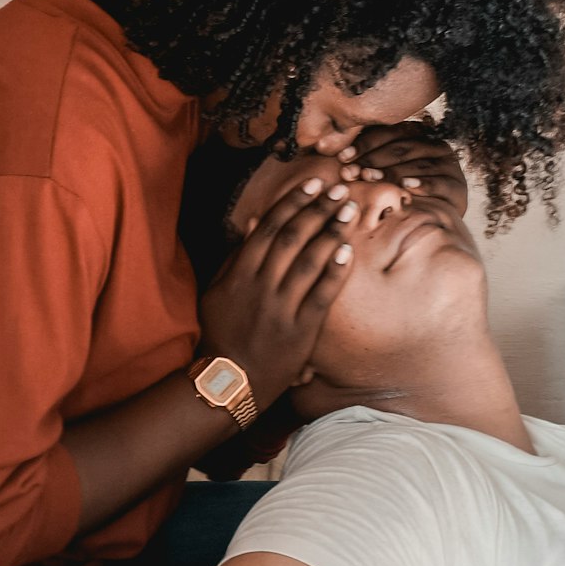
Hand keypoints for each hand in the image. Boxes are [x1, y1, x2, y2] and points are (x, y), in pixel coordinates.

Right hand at [198, 175, 357, 410]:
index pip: (269, 228)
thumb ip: (234, 259)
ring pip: (308, 261)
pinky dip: (334, 271)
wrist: (229, 381)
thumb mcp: (216, 293)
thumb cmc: (221, 335)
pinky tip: (348, 251)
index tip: (313, 184)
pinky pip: (321, 295)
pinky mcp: (300, 330)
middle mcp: (259, 286)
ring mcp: (280, 308)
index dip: (293, 202)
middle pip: (292, 237)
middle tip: (338, 190)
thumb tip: (255, 225)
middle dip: (317, 209)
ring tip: (348, 211)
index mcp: (239, 274)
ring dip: (330, 232)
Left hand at [338, 122, 467, 216]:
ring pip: (417, 163)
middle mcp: (435, 146)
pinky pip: (439, 182)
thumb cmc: (396, 198)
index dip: (363, 144)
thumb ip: (359, 158)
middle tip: (349, 172)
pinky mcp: (457, 187)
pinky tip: (405, 188)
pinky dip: (422, 184)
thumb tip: (321, 145)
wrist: (431, 226)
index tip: (341, 158)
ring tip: (369, 178)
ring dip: (391, 171)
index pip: (388, 133)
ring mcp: (449, 166)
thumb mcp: (379, 174)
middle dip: (372, 160)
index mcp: (417, 135)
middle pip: (400, 148)